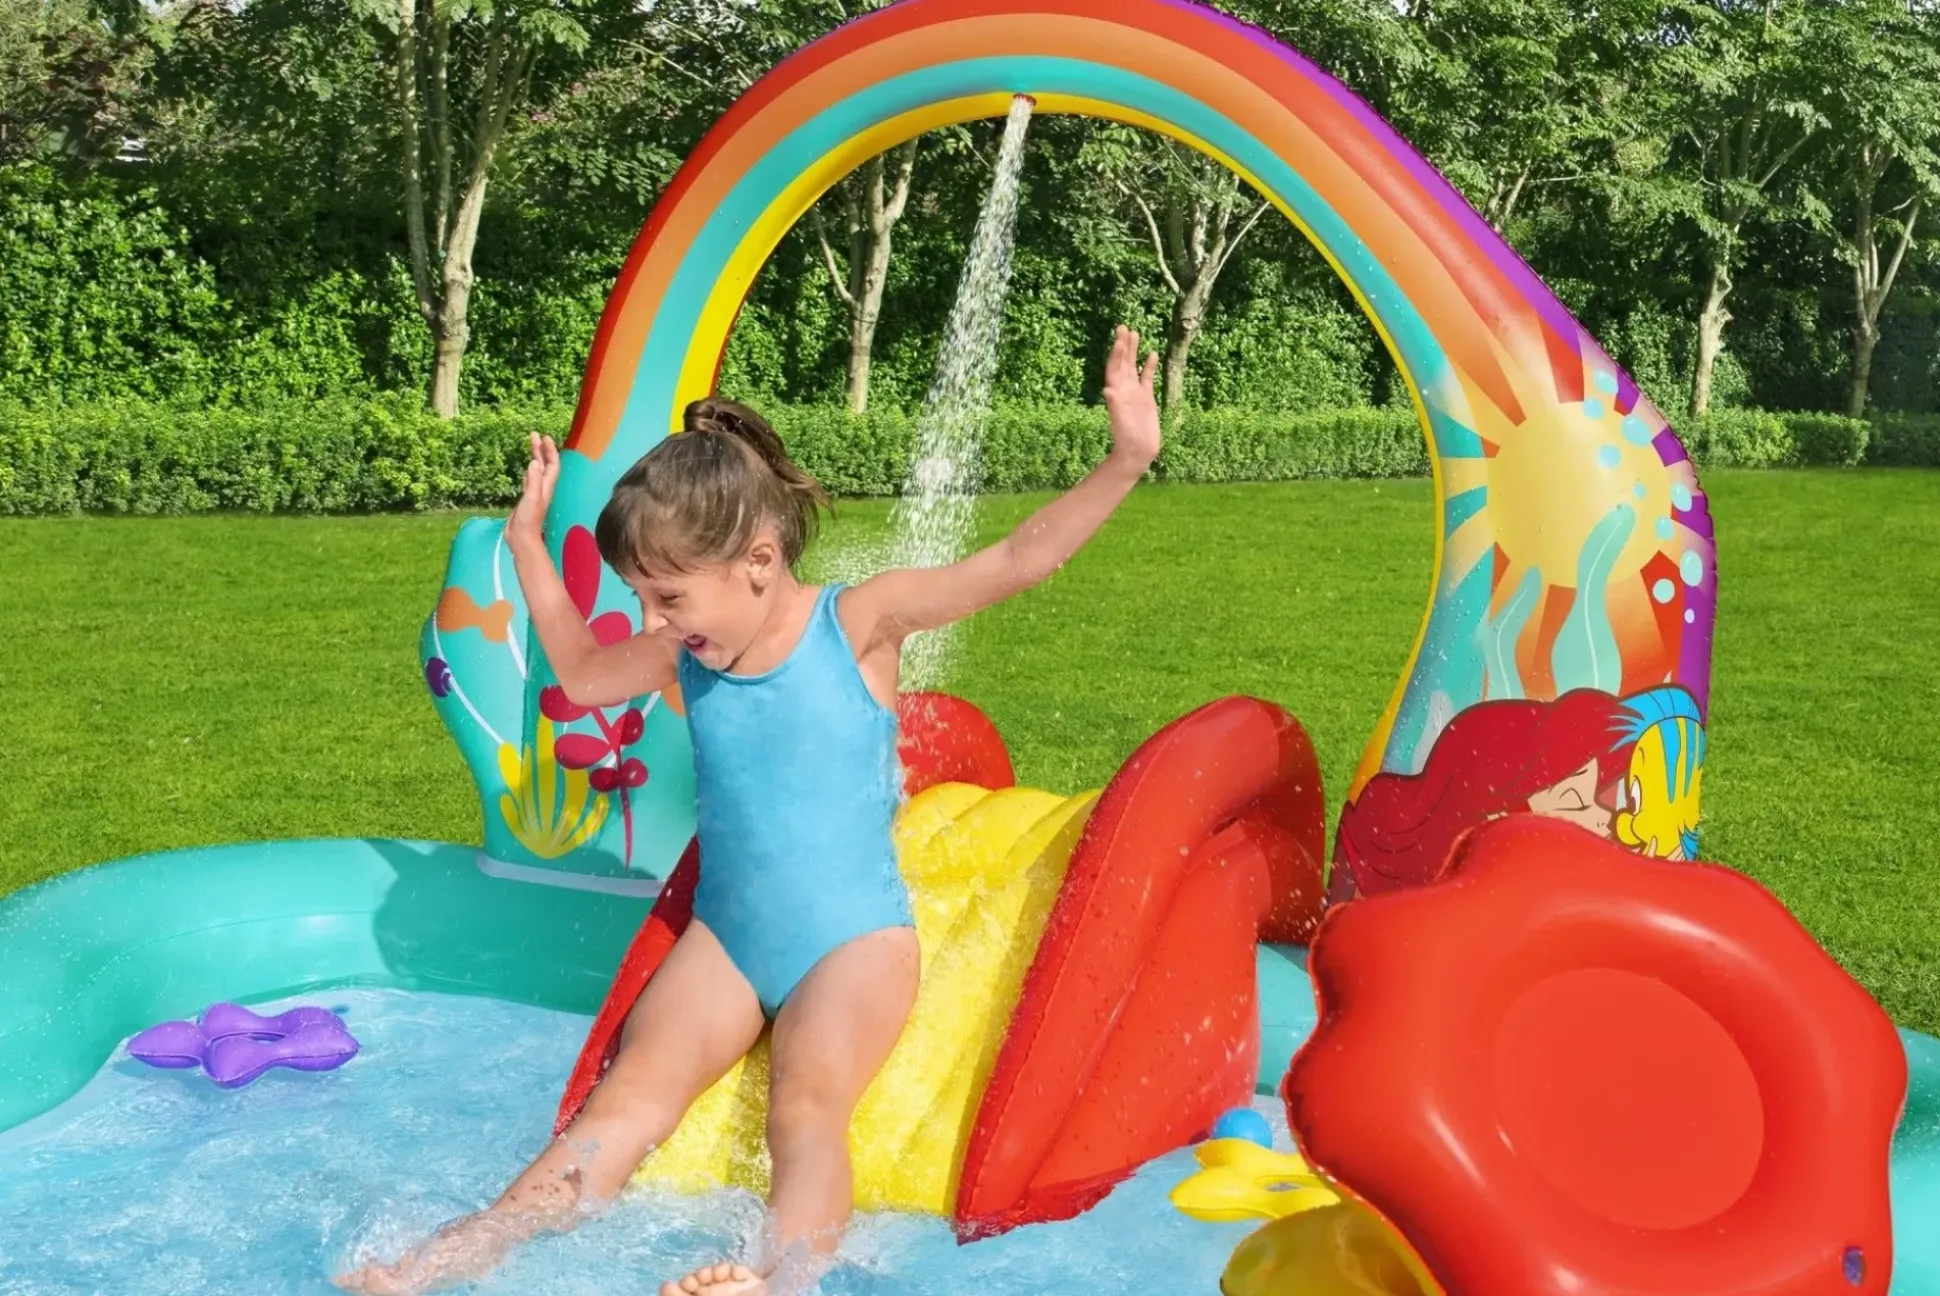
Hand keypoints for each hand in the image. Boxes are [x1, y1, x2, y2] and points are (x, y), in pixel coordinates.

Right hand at [509, 433, 559, 548]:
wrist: (521, 537)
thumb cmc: (528, 519)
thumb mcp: (531, 497)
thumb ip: (533, 480)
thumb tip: (535, 461)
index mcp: (546, 486)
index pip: (552, 464)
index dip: (550, 450)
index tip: (544, 437)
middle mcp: (542, 487)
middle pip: (545, 464)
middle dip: (541, 449)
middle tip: (534, 435)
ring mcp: (535, 492)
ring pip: (537, 469)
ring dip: (536, 456)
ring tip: (531, 444)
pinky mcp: (526, 497)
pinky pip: (529, 478)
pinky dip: (529, 469)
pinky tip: (527, 467)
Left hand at [1102, 325, 1160, 468]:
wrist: (1138, 451)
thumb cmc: (1127, 438)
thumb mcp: (1120, 420)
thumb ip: (1115, 405)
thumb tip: (1108, 389)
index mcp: (1116, 392)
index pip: (1114, 368)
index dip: (1116, 353)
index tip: (1119, 338)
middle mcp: (1124, 389)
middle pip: (1122, 362)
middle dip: (1122, 345)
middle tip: (1122, 326)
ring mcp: (1135, 392)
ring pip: (1133, 366)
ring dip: (1133, 351)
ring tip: (1134, 332)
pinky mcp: (1147, 397)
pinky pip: (1147, 377)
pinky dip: (1148, 366)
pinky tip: (1152, 353)